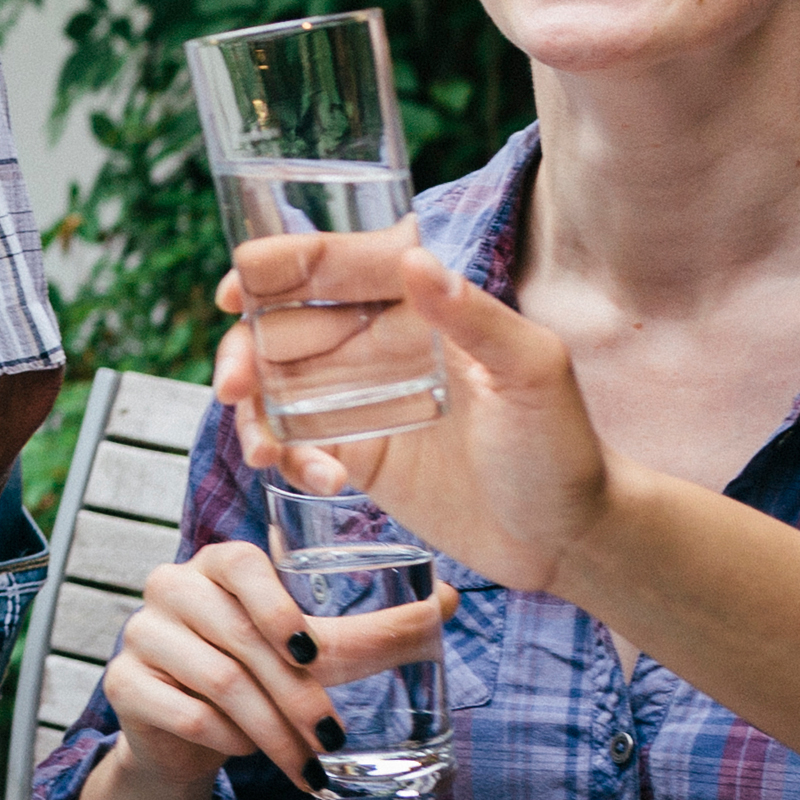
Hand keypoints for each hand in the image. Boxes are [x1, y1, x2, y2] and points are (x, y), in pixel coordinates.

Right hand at [92, 542, 360, 797]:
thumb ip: (375, 631)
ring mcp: (140, 633)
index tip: (313, 653)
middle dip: (295, 696)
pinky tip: (245, 750)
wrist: (188, 733)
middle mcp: (171, 587)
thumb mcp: (316, 652)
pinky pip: (185, 713)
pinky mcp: (122, 683)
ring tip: (306, 764)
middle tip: (331, 738)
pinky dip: (225, 739)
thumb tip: (451, 601)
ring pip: (217, 681)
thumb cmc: (259, 674)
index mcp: (217, 565)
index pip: (240, 564)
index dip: (275, 604)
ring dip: (270, 730)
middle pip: (238, 638)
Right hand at [218, 245, 618, 599]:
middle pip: (283, 325)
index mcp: (417, 307)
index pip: (335, 265)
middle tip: (232, 388)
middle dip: (243, 350)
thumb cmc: (563, 446)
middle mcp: (379, 345)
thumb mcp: (532, 373)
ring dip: (252, 410)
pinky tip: (320, 481)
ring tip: (263, 450)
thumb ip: (474, 317)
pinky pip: (294, 444)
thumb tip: (413, 261)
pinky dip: (286, 457)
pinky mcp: (354, 454)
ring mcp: (361, 401)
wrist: (567, 538)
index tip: (237, 290)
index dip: (276, 266)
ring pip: (275, 385)